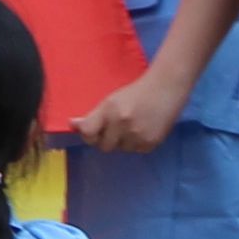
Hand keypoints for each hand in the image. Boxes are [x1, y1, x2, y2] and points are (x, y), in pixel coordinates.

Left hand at [69, 71, 188, 154]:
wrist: (166, 88)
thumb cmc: (136, 92)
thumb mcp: (111, 100)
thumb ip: (93, 116)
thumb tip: (72, 125)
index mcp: (110, 111)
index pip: (88, 133)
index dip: (87, 135)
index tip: (91, 132)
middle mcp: (122, 124)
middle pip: (104, 146)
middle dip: (106, 139)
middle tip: (114, 128)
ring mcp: (138, 135)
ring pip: (121, 149)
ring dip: (123, 142)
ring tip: (132, 126)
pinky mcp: (151, 143)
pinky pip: (137, 150)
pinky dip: (137, 143)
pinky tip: (143, 129)